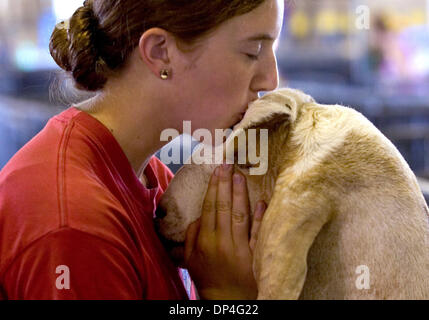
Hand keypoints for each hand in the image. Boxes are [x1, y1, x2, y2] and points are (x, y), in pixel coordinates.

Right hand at [184, 163, 266, 299]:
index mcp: (205, 240)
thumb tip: (198, 216)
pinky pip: (258, 233)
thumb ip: (192, 236)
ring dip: (239, 194)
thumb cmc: (207, 277)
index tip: (216, 171)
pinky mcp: (255, 255)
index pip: (209, 208)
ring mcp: (240, 248)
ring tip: (240, 176)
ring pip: (239, 216)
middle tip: (228, 165)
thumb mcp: (191, 259)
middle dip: (224, 184)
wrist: (226, 299)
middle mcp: (222, 241)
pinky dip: (260, 217)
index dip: (213, 188)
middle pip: (223, 207)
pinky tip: (261, 202)